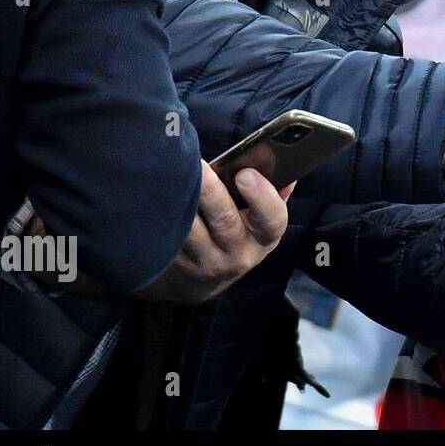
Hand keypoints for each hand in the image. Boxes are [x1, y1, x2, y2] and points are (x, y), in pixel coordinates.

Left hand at [135, 161, 290, 303]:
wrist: (203, 280)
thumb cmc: (237, 234)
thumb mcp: (261, 221)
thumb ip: (274, 194)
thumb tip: (289, 173)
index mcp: (264, 237)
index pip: (272, 219)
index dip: (261, 196)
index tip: (245, 173)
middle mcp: (239, 254)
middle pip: (224, 220)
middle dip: (210, 190)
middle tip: (198, 164)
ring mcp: (206, 263)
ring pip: (191, 230)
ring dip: (181, 201)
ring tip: (173, 174)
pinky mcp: (177, 268)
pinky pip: (169, 239)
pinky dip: (163, 217)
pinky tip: (155, 196)